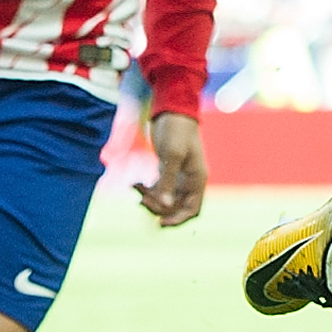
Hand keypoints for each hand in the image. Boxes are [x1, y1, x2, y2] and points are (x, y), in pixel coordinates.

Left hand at [135, 110, 206, 225]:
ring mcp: (178, 176)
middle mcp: (190, 181)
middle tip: (142, 201)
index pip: (192, 210)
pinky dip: (147, 190)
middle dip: (159, 207)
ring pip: (165, 199)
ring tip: (136, 190)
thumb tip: (163, 203)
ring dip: (150, 199)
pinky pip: (158, 188)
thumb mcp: (172, 154)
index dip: (178, 219)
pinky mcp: (167, 170)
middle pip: (176, 207)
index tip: (160, 223)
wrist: (172, 109)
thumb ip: (167, 180)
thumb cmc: (176, 130)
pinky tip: (135, 184)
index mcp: (197, 179)